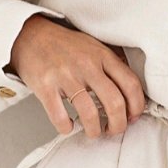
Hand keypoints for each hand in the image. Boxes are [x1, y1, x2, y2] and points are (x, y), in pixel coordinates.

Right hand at [9, 15, 145, 138]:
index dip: (136, 107)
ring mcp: (65, 75)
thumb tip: (132, 92)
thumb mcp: (94, 47)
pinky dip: (66, 128)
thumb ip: (112, 65)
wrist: (30, 35)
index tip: (133, 117)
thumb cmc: (64, 46)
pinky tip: (68, 125)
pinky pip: (60, 118)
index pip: (131, 84)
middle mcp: (86, 65)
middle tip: (113, 130)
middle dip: (118, 125)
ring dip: (94, 131)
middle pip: (114, 103)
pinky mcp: (45, 86)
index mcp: (102, 55)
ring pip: (90, 114)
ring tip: (92, 131)